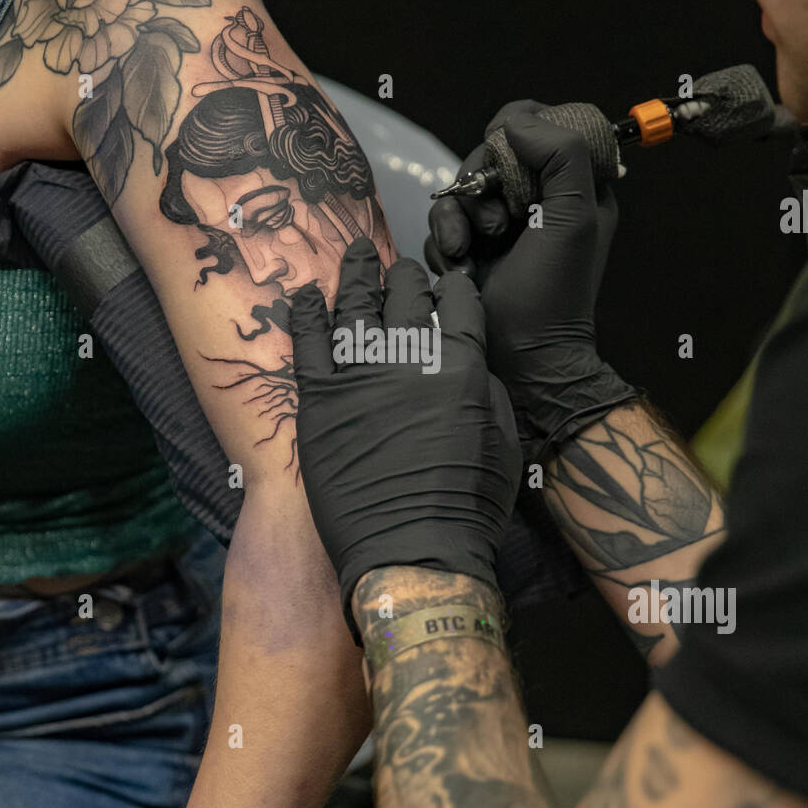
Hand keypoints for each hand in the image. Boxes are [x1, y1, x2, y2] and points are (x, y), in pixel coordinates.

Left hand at [290, 238, 521, 636]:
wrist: (413, 553)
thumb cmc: (467, 508)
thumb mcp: (503, 442)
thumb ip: (486, 391)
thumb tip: (468, 364)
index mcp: (462, 367)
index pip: (458, 303)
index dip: (453, 288)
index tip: (447, 286)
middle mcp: (410, 359)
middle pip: (406, 295)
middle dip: (406, 277)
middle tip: (400, 270)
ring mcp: (360, 376)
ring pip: (355, 306)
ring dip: (357, 275)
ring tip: (357, 254)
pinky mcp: (319, 401)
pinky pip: (308, 344)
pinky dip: (306, 314)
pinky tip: (304, 295)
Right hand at [427, 101, 636, 459]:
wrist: (523, 360)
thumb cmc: (555, 295)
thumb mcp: (573, 217)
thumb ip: (560, 154)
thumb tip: (515, 122)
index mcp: (575, 184)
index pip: (541, 125)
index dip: (518, 134)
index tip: (508, 163)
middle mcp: (538, 198)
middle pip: (490, 153)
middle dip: (480, 185)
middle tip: (493, 225)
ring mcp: (502, 223)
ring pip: (460, 188)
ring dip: (456, 217)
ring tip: (466, 253)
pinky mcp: (472, 247)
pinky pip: (444, 221)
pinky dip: (444, 241)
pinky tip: (457, 267)